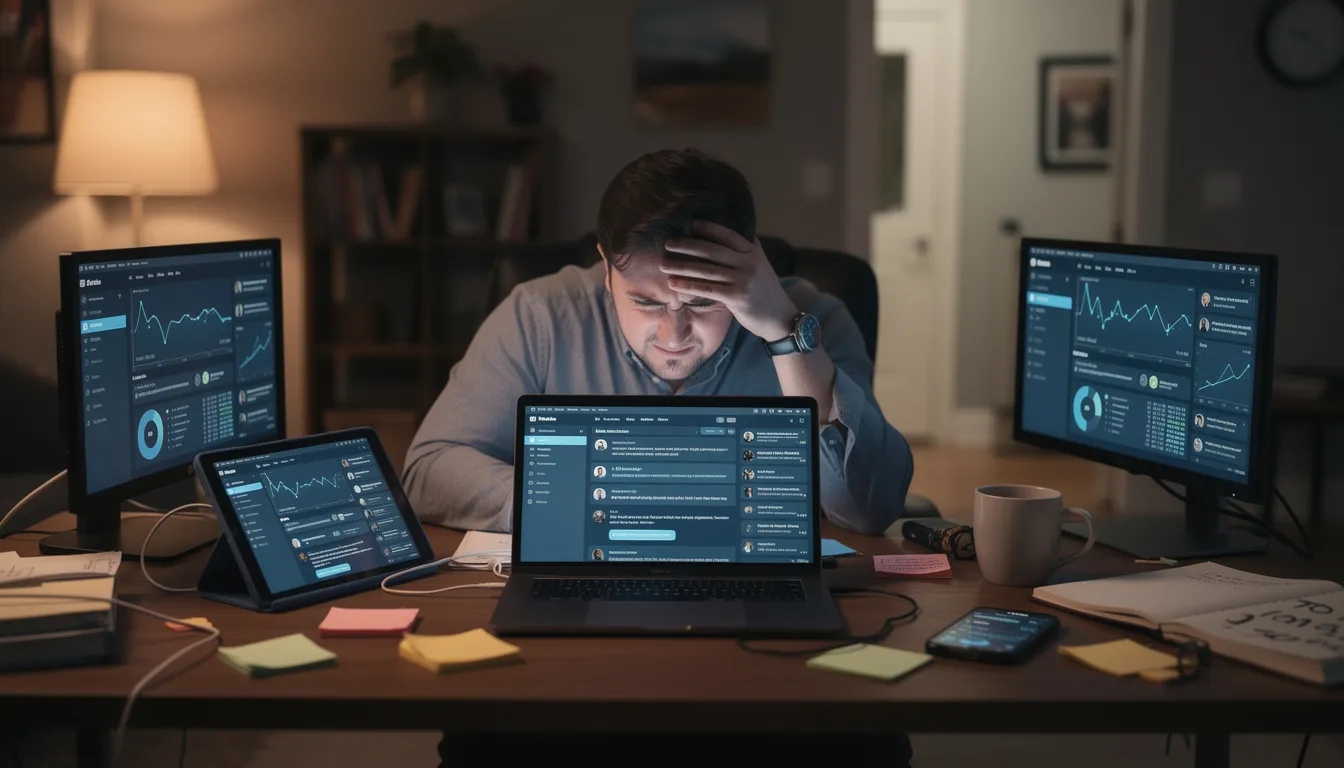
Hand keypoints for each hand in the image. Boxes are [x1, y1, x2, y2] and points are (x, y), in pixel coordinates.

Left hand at [660, 221, 798, 340]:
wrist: (781, 317)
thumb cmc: (766, 291)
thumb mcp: (761, 265)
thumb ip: (747, 249)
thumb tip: (733, 231)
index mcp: (753, 252)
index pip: (727, 235)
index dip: (707, 229)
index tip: (689, 224)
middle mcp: (748, 263)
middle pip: (712, 251)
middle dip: (687, 246)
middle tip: (667, 243)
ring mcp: (743, 280)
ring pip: (706, 271)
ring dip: (682, 266)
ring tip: (663, 264)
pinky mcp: (737, 298)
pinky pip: (707, 289)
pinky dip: (689, 286)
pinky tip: (674, 284)